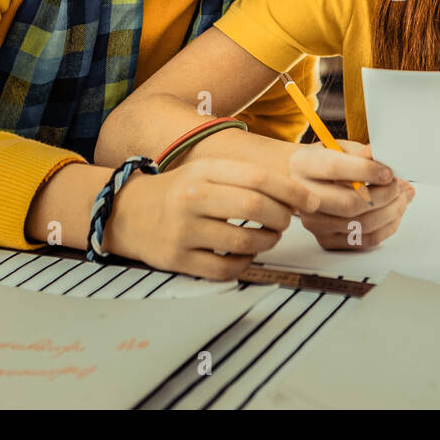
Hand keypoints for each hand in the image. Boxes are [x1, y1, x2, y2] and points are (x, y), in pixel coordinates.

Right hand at [105, 159, 320, 279]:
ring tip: (269, 237)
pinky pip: (226, 269)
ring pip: (244, 242)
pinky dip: (245, 263)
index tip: (311, 201)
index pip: (259, 177)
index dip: (292, 190)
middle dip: (282, 217)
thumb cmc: (180, 191)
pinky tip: (245, 254)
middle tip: (285, 221)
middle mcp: (191, 198)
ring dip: (268, 242)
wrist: (128, 213)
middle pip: (254, 207)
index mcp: (203, 172)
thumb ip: (245, 177)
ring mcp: (183, 231)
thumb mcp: (206, 171)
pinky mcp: (178, 260)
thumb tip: (296, 190)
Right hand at [289, 140, 414, 250]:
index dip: (367, 171)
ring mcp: (314, 222)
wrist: (303, 182)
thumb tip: (387, 160)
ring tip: (403, 197)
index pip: (335, 169)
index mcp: (305, 165)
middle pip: (349, 204)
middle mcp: (304, 196)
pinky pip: (365, 240)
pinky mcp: (326, 239)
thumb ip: (362, 153)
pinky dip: (387, 227)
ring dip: (392, 211)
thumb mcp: (340, 147)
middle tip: (400, 185)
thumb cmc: (325, 162)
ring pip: (361, 224)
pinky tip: (394, 213)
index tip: (389, 172)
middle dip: (385, 195)